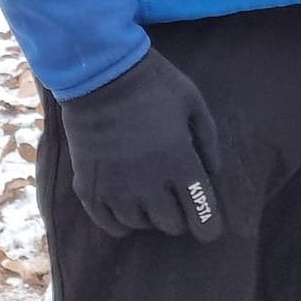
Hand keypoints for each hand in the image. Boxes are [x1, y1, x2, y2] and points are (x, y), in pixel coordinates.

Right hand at [60, 48, 221, 241]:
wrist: (100, 74)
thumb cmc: (152, 83)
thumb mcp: (192, 101)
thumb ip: (207, 139)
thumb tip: (212, 172)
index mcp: (178, 161)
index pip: (201, 214)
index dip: (208, 225)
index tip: (208, 226)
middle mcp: (148, 183)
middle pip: (170, 224)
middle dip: (180, 216)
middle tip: (177, 199)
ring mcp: (115, 189)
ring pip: (140, 225)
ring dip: (150, 215)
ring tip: (151, 197)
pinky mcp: (88, 188)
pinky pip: (109, 225)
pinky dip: (121, 222)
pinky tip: (127, 208)